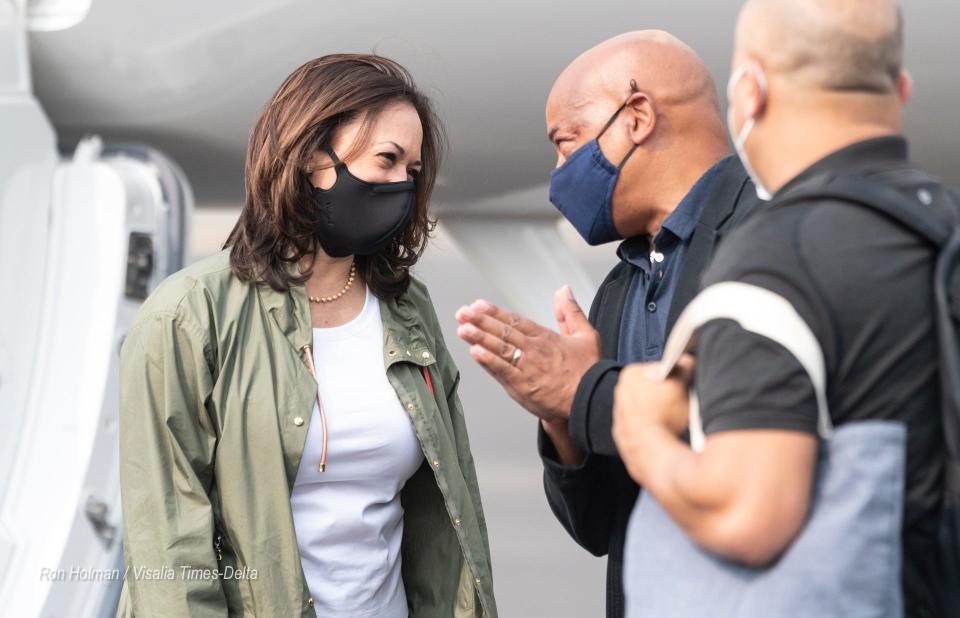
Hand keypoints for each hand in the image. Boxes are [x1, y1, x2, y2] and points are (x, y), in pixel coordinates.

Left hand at [455, 285, 600, 424]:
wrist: (591, 402)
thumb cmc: (588, 372)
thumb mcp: (586, 335)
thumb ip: (571, 312)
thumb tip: (563, 290)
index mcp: (546, 338)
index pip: (516, 320)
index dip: (495, 312)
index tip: (478, 304)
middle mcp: (534, 351)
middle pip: (503, 332)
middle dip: (480, 321)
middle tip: (462, 313)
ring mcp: (527, 369)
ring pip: (500, 349)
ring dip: (479, 337)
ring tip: (463, 328)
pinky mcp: (523, 387)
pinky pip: (502, 371)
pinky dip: (488, 361)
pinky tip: (475, 352)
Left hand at [612, 356, 693, 480]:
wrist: (654, 454)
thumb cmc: (667, 417)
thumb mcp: (684, 383)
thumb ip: (686, 365)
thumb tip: (686, 360)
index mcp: (630, 375)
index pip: (658, 369)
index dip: (675, 377)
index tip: (684, 385)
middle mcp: (619, 394)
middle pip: (652, 389)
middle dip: (667, 396)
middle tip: (681, 404)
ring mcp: (619, 418)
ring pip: (647, 410)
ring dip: (661, 414)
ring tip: (674, 421)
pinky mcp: (624, 439)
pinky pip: (643, 429)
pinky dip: (653, 431)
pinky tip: (665, 434)